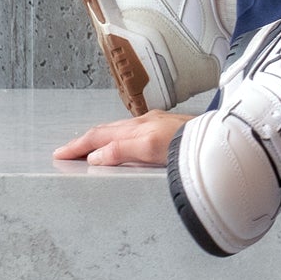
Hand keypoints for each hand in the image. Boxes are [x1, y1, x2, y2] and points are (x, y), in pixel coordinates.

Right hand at [54, 109, 186, 166]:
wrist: (220, 139)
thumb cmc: (189, 143)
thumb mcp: (150, 148)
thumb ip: (121, 151)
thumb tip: (95, 157)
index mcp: (137, 127)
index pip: (99, 137)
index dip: (77, 146)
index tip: (59, 155)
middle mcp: (146, 122)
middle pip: (108, 130)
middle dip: (86, 141)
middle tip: (68, 151)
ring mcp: (159, 124)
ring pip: (123, 130)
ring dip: (104, 138)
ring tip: (92, 147)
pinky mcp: (171, 130)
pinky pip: (138, 133)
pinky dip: (123, 139)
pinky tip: (128, 144)